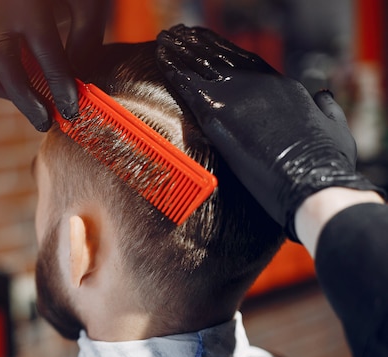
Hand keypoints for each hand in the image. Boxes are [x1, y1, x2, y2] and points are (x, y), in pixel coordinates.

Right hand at [0, 0, 109, 131]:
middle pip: (3, 61)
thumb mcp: (89, 4)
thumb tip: (77, 86)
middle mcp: (3, 9)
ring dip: (3, 90)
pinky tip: (21, 91)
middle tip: (46, 122)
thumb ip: (85, 41)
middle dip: (25, 98)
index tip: (71, 109)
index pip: (44, 49)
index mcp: (29, 1)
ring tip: (32, 108)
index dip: (58, 83)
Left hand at [156, 25, 383, 239]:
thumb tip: (324, 96)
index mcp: (284, 88)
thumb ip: (327, 110)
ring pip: (202, 65)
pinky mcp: (218, 113)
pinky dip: (172, 69)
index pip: (249, 63)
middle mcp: (259, 85)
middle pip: (222, 58)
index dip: (227, 51)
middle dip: (200, 45)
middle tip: (181, 35)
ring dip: (181, 51)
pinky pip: (188, 85)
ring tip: (165, 39)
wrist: (313, 180)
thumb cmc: (328, 165)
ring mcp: (238, 96)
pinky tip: (160, 57)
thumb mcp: (337, 131)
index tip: (212, 44)